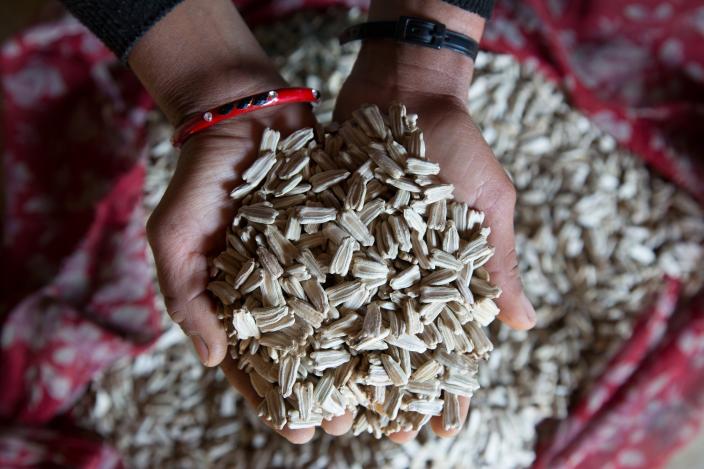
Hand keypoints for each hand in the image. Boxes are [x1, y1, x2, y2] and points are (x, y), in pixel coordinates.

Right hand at [131, 0, 353, 442]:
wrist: (244, 112)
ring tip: (386, 392)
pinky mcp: (348, 232)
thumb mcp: (175, 237)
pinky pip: (369, 271)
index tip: (302, 433)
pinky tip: (407, 328)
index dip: (277, 399)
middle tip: (352, 423)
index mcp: (241, 298)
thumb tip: (213, 361)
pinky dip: (386, 299)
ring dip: (363, 356)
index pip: (258, 362)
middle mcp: (284, 287)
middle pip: (309, 350)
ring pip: (344, 319)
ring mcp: (318, 261)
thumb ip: (185, 298)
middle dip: (329, 388)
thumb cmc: (200, 178)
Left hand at [334, 38, 536, 441]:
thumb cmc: (456, 146)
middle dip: (379, 387)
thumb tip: (524, 324)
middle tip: (366, 429)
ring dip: (335, 364)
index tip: (435, 429)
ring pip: (344, 320)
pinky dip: (301, 310)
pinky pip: (311, 276)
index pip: (442, 341)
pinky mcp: (323, 231)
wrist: (403, 92)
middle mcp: (396, 271)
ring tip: (324, 406)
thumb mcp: (486, 203)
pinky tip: (288, 345)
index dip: (441, 385)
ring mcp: (357, 254)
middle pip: (386, 342)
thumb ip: (495, 261)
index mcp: (440, 273)